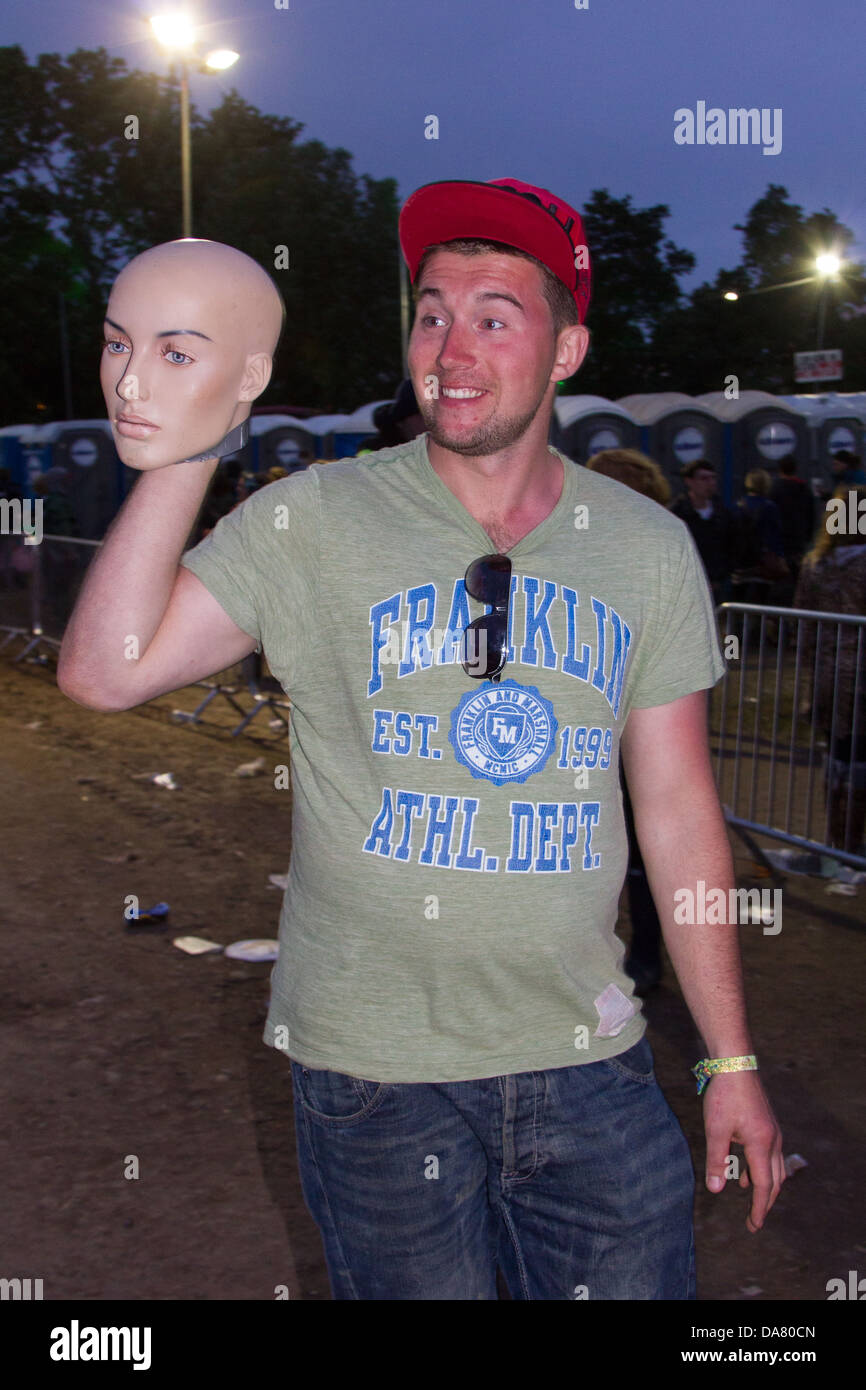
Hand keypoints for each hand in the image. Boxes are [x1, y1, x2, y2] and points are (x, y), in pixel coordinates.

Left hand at [702, 1070, 784, 1231]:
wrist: (735, 1063)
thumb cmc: (724, 1095)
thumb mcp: (715, 1129)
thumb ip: (715, 1160)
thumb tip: (716, 1189)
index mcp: (761, 1144)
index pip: (764, 1185)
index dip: (758, 1208)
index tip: (754, 1225)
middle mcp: (773, 1140)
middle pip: (775, 1180)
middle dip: (764, 1202)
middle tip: (754, 1221)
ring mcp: (773, 1131)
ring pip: (775, 1167)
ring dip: (764, 1185)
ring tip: (749, 1197)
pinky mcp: (767, 1123)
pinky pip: (770, 1154)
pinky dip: (761, 1168)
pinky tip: (744, 1171)